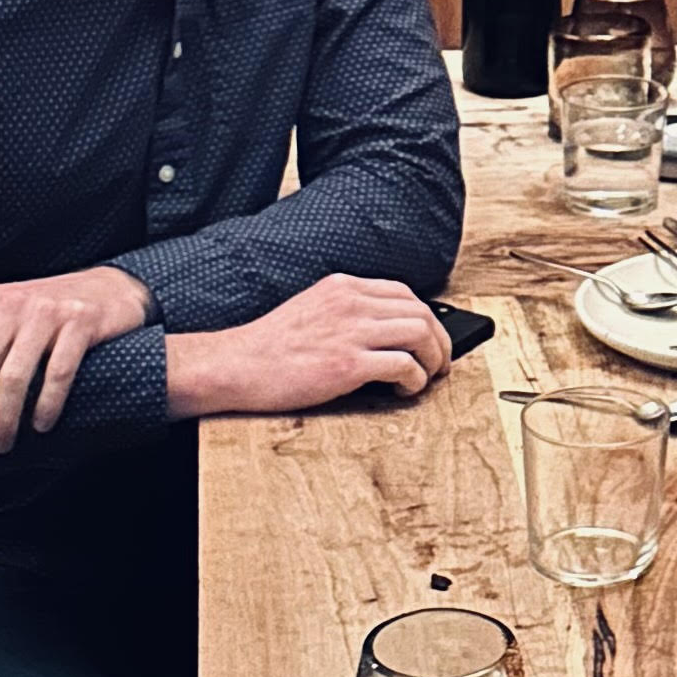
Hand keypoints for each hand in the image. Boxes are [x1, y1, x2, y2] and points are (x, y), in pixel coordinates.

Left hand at [0, 268, 154, 454]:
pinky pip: (57, 374)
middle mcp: (9, 304)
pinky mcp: (81, 324)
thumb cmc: (47, 312)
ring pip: (12, 378)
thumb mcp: (3, 313)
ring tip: (1, 443)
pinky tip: (41, 425)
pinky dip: (46, 406)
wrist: (111, 289)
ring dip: (3, 420)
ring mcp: (46, 313)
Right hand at [166, 275, 451, 416]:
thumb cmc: (269, 346)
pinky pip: (403, 366)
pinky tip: (405, 390)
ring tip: (428, 377)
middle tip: (441, 363)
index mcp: (342, 286)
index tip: (431, 337)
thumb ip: (345, 312)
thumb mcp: (311, 309)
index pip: (404, 293)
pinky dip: (414, 380)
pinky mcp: (348, 365)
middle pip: (420, 313)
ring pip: (419, 335)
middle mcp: (351, 303)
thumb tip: (382, 331)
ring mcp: (351, 332)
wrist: (236, 365)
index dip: (426, 317)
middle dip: (439, 341)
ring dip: (433, 360)